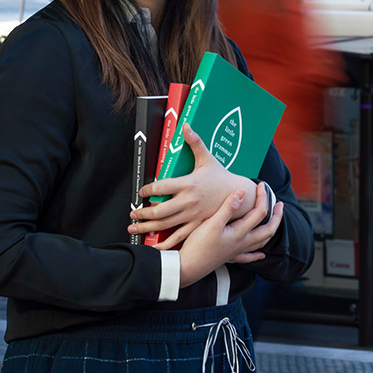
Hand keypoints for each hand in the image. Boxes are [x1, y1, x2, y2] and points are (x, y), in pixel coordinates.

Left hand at [127, 123, 256, 246]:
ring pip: (165, 225)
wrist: (240, 197)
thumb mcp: (208, 158)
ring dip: (147, 228)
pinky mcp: (197, 226)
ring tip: (134, 227)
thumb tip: (186, 126)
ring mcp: (192, 216)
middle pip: (159, 211)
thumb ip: (195, 142)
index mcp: (188, 184)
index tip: (141, 192)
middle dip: (142, 214)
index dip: (147, 190)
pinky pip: (178, 237)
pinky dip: (165, 244)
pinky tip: (155, 246)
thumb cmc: (221, 177)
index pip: (161, 187)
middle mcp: (188, 201)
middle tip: (133, 214)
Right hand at [178, 182, 283, 287]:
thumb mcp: (212, 223)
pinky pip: (249, 256)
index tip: (261, 185)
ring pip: (261, 242)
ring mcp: (237, 251)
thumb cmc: (199, 245)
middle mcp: (242, 242)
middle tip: (279, 204)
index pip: (259, 213)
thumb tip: (242, 192)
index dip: (263, 197)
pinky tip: (261, 255)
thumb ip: (228, 208)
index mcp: (240, 232)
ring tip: (273, 222)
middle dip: (276, 216)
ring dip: (270, 230)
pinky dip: (257, 254)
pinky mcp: (229, 256)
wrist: (188, 267)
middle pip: (268, 230)